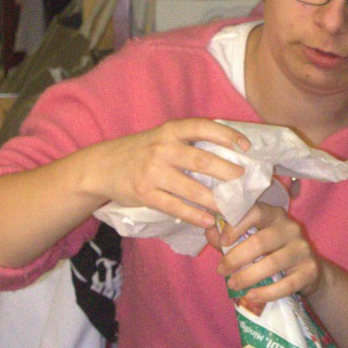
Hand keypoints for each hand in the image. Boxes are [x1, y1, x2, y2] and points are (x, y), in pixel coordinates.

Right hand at [84, 118, 250, 228]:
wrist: (101, 167)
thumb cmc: (141, 151)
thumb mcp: (161, 137)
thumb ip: (188, 142)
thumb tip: (229, 155)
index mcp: (170, 130)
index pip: (202, 127)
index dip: (227, 135)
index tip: (246, 147)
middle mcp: (162, 148)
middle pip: (201, 160)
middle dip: (227, 172)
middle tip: (245, 182)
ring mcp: (153, 172)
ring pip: (191, 189)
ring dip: (215, 201)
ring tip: (232, 208)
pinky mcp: (145, 194)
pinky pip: (175, 207)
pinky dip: (194, 215)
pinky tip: (208, 220)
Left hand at [209, 202, 323, 309]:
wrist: (306, 271)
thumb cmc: (271, 251)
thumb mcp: (250, 240)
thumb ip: (228, 237)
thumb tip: (209, 231)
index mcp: (274, 215)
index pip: (256, 211)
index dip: (237, 225)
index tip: (223, 241)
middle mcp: (290, 228)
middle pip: (261, 241)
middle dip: (236, 258)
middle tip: (221, 270)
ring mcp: (302, 249)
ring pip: (273, 263)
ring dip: (248, 276)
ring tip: (232, 285)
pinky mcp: (310, 270)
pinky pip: (287, 284)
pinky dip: (266, 292)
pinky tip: (251, 296)